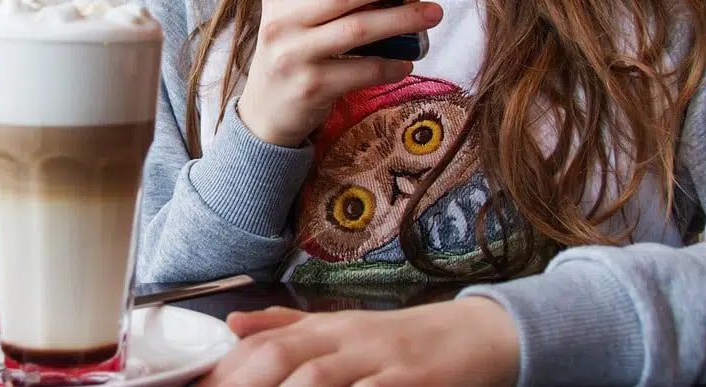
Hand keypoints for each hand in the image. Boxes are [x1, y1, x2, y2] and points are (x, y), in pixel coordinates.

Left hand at [202, 298, 520, 386]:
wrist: (479, 336)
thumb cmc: (401, 340)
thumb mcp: (343, 327)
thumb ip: (287, 327)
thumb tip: (231, 324)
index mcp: (326, 328)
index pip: (263, 346)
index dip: (226, 371)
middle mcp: (346, 341)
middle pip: (283, 360)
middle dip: (244, 386)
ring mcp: (379, 363)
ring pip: (318, 382)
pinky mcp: (412, 384)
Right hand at [236, 0, 443, 147]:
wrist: (266, 112)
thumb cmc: (292, 49)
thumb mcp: (292, 13)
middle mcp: (282, 20)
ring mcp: (295, 55)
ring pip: (359, 30)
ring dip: (403, 20)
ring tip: (434, 13)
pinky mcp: (313, 87)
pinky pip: (363, 71)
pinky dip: (392, 65)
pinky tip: (408, 61)